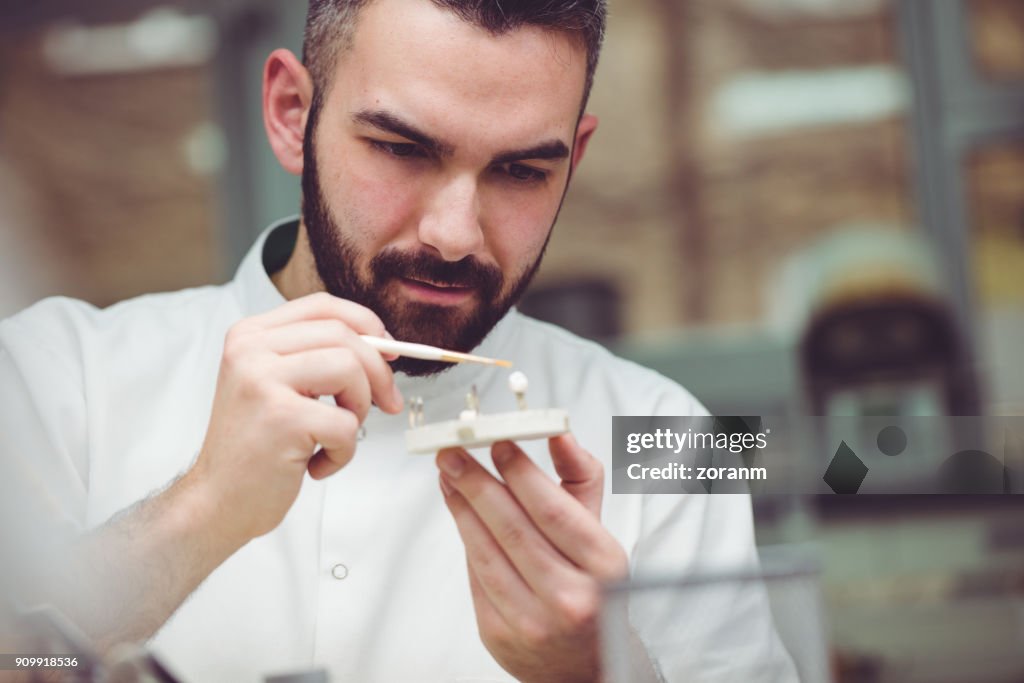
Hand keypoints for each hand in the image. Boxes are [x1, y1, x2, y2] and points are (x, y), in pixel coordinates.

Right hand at [189, 292, 403, 544]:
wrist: (216, 501)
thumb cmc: (255, 447)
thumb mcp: (277, 385)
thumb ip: (315, 357)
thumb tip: (383, 347)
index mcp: (250, 335)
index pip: (323, 306)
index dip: (366, 324)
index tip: (389, 353)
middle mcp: (250, 350)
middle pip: (344, 336)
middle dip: (378, 373)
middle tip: (387, 404)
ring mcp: (263, 381)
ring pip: (351, 370)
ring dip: (359, 409)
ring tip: (336, 435)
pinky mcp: (281, 417)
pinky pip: (345, 424)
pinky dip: (343, 452)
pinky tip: (316, 465)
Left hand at [437, 435, 627, 682]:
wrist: (582, 665)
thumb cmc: (592, 591)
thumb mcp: (598, 535)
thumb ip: (580, 479)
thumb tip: (559, 433)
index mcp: (602, 568)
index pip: (554, 511)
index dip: (522, 474)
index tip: (498, 444)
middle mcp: (570, 598)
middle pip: (514, 528)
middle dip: (478, 484)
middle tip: (454, 454)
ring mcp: (532, 620)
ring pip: (486, 551)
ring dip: (462, 508)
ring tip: (449, 477)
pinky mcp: (497, 633)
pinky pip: (475, 575)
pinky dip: (465, 539)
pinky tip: (458, 512)